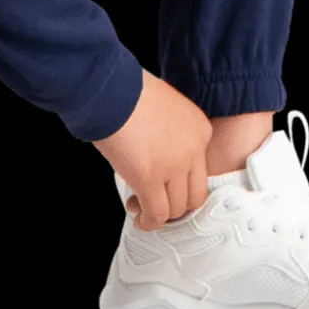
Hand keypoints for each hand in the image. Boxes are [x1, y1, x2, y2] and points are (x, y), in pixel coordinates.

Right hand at [90, 69, 213, 230]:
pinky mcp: (149, 179)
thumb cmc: (128, 89)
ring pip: (175, 208)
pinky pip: (156, 213)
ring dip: (160, 214)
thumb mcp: (165, 105)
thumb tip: (156, 150)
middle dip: (176, 203)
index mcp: (199, 129)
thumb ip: (170, 130)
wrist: (109, 87)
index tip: (166, 184)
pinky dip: (149, 222)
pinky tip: (139, 219)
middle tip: (158, 201)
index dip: (180, 181)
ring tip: (142, 210)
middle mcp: (193, 149)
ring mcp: (173, 166)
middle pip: (194, 193)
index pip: (199, 169)